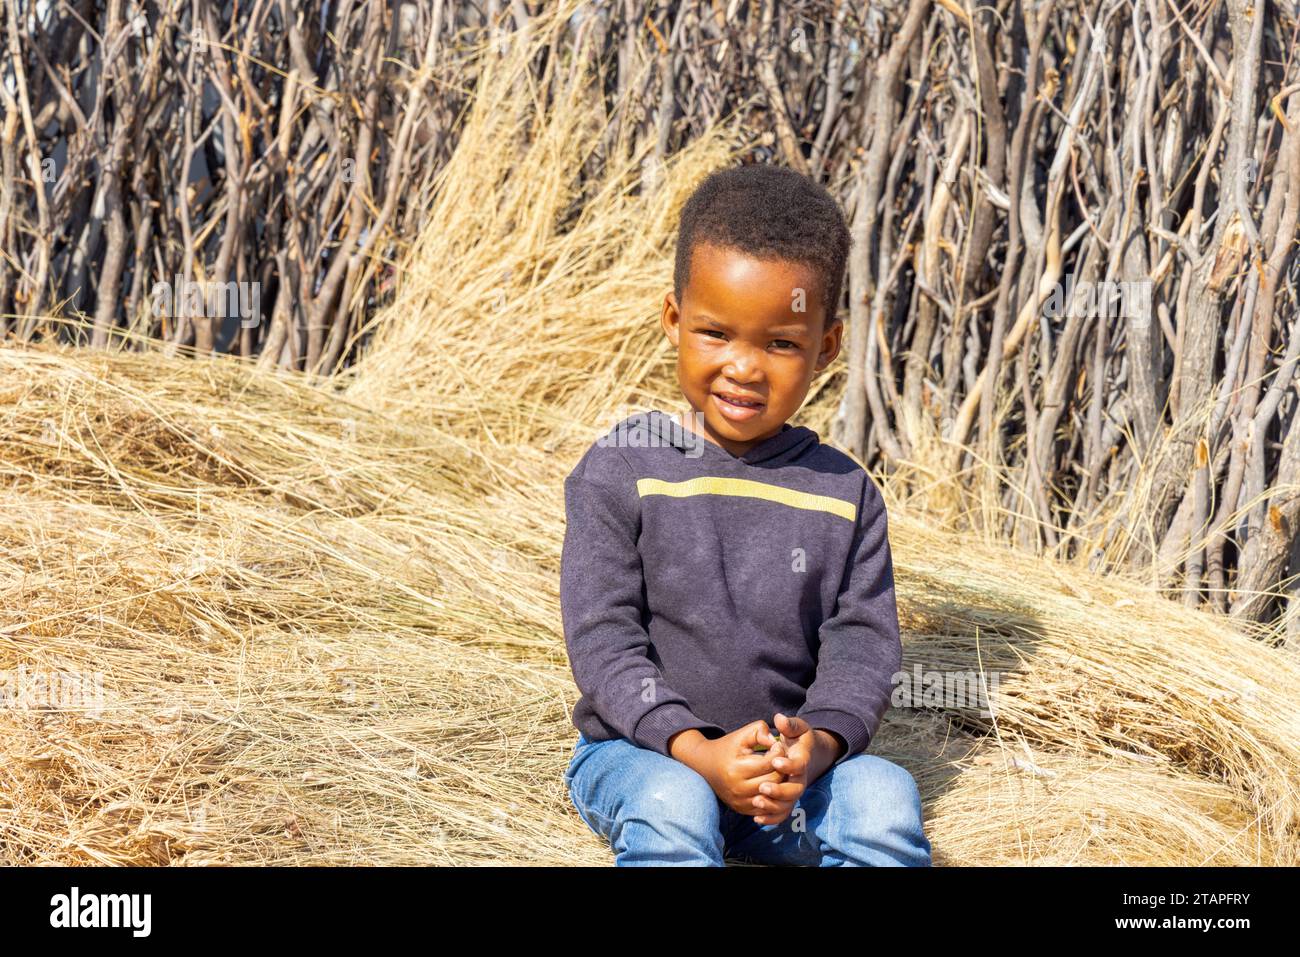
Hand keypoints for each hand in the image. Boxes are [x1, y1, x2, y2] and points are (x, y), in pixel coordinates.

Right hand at [671, 720, 786, 815]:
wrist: (705, 765)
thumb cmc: (727, 748)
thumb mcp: (741, 735)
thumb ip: (759, 731)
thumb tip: (775, 741)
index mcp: (736, 769)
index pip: (769, 764)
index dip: (778, 753)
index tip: (777, 746)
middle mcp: (737, 789)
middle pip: (773, 781)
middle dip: (782, 769)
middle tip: (781, 760)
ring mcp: (740, 802)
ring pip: (772, 796)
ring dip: (779, 783)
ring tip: (777, 770)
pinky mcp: (742, 809)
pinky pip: (766, 807)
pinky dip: (772, 797)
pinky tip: (771, 783)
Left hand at [746, 713, 840, 825]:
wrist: (807, 754)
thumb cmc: (798, 738)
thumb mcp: (796, 727)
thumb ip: (789, 724)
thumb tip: (779, 719)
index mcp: (802, 760)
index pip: (798, 765)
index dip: (788, 765)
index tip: (775, 762)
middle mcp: (800, 779)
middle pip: (795, 790)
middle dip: (779, 790)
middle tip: (762, 787)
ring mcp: (794, 791)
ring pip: (787, 805)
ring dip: (773, 806)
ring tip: (757, 801)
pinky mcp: (787, 800)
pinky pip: (781, 814)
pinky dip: (771, 818)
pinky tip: (756, 818)